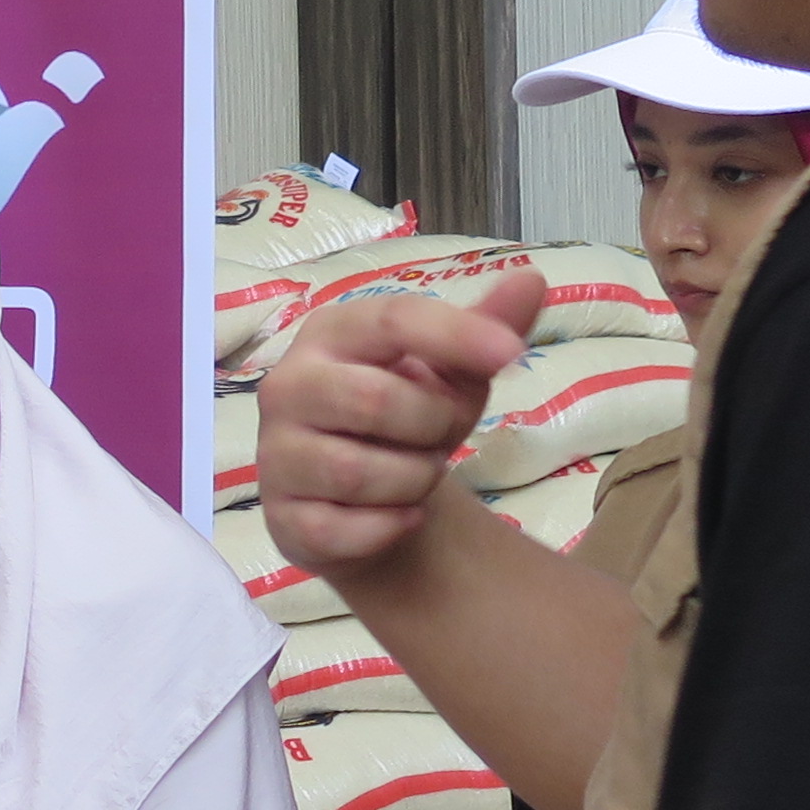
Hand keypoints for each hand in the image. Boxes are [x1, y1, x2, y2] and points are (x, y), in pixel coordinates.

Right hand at [253, 271, 541, 578]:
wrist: (362, 494)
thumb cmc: (410, 414)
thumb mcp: (453, 370)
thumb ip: (489, 327)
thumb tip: (532, 280)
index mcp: (332, 332)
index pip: (391, 319)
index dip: (454, 334)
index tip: (512, 354)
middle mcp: (290, 385)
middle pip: (376, 400)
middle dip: (433, 425)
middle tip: (440, 433)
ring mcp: (277, 453)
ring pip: (360, 473)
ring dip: (415, 481)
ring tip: (416, 473)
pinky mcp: (281, 516)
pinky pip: (344, 529)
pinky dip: (390, 527)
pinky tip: (400, 516)